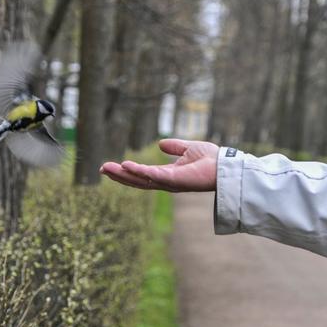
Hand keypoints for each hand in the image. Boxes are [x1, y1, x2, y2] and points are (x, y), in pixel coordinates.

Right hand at [100, 139, 218, 191]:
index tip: (112, 166)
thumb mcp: (187, 148)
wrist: (224, 165)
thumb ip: (174, 147)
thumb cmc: (210, 159)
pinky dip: (138, 172)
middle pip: (137, 180)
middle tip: (102, 169)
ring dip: (123, 175)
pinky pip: (152, 176)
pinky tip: (125, 166)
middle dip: (119, 176)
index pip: (143, 175)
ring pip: (141, 180)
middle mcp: (166, 181)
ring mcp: (169, 183)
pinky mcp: (174, 180)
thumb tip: (160, 144)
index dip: (127, 172)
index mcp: (167, 174)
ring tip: (107, 168)